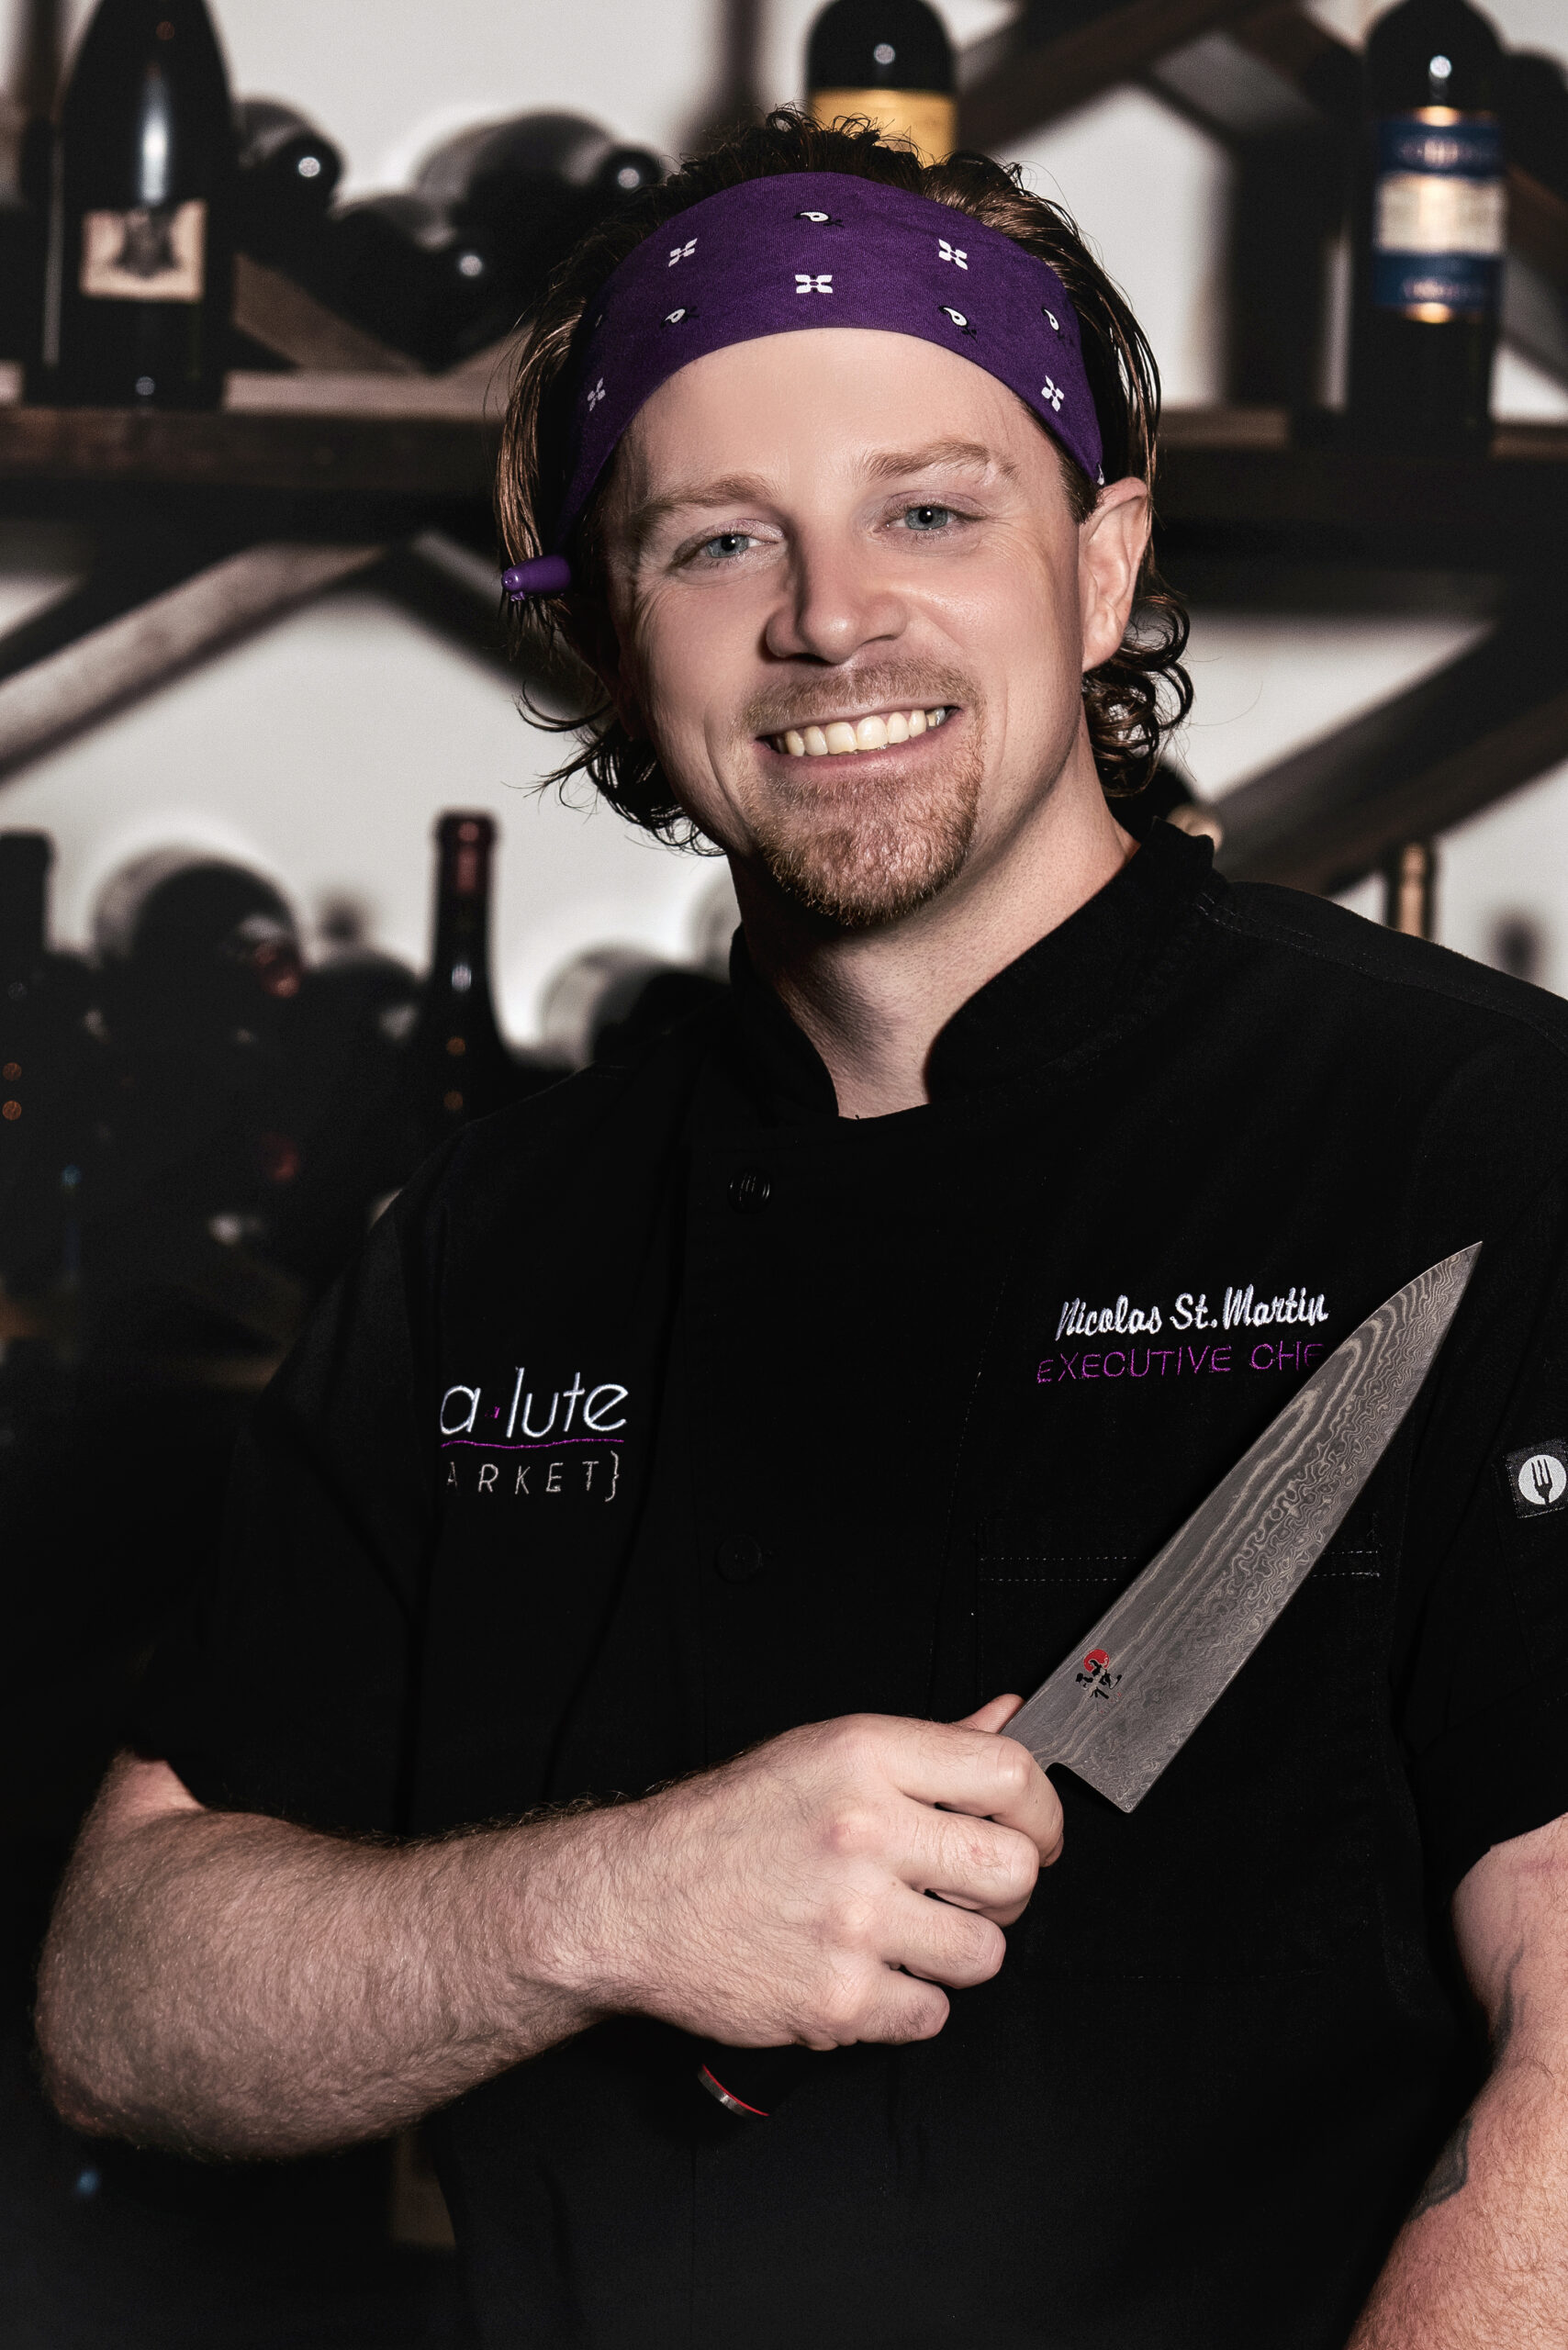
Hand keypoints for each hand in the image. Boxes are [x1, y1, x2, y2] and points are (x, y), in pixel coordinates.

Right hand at [558, 1696, 1062, 2050]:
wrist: (634, 1901)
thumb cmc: (726, 1826)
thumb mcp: (824, 1754)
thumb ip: (930, 1746)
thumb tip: (1009, 1717)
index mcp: (864, 1757)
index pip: (1009, 1775)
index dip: (1041, 1810)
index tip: (1034, 1830)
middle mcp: (864, 1832)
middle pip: (1013, 1871)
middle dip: (1005, 1887)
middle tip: (969, 1888)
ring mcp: (853, 1922)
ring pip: (984, 1953)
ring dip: (956, 1949)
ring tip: (907, 1931)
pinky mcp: (839, 2001)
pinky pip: (931, 2014)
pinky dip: (909, 2002)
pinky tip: (868, 1970)